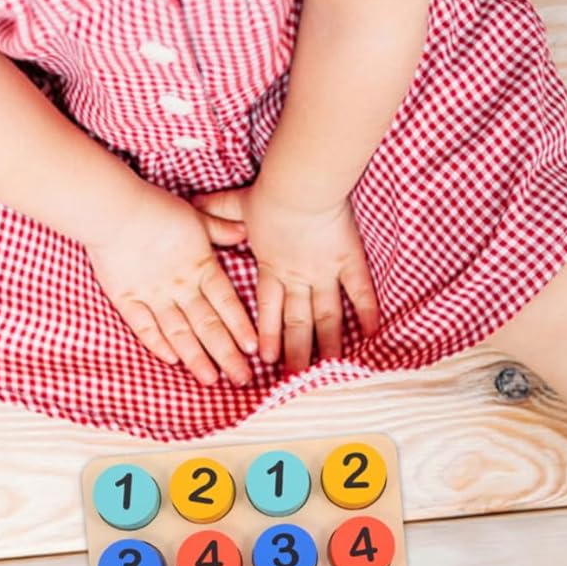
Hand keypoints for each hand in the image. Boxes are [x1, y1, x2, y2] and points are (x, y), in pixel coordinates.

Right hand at [83, 183, 257, 387]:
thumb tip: (244, 232)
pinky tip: (172, 361)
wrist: (113, 210)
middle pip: (208, 326)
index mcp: (200, 267)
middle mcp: (180, 287)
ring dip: (196, 358)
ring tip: (211, 380)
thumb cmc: (155, 208)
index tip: (254, 349)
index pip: (227, 303)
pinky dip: (158, 344)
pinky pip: (144, 328)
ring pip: (179, 334)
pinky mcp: (127, 299)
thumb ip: (219, 229)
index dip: (241, 327)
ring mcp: (153, 296)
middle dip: (227, 355)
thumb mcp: (195, 216)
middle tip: (243, 379)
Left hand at [193, 185, 380, 373]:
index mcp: (272, 266)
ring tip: (330, 369)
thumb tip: (195, 204)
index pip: (268, 309)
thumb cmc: (270, 193)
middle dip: (297, 353)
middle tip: (296, 379)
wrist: (300, 186)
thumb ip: (219, 209)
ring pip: (327, 316)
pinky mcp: (348, 260)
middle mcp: (298, 277)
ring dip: (328, 344)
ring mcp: (324, 272)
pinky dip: (366, 311)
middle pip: (297, 323)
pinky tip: (371, 334)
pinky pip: (359, 290)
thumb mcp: (238, 203)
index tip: (266, 359)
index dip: (268, 334)